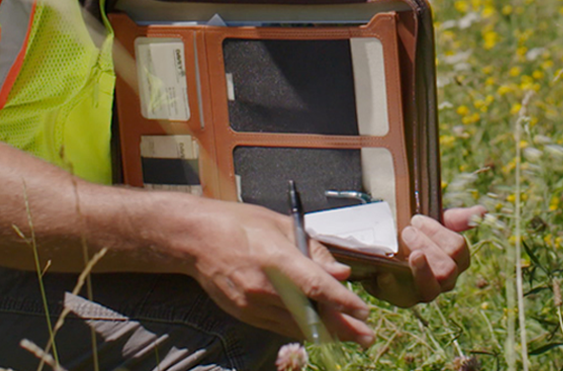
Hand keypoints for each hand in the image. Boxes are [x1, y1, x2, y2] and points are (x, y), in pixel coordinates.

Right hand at [183, 199, 375, 345]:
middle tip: (366, 337)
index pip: (316, 286)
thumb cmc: (240, 225)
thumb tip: (341, 273)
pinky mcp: (244, 314)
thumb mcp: (282, 224)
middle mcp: (265, 286)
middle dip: (341, 328)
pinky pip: (279, 325)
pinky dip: (301, 327)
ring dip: (325, 332)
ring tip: (351, 337)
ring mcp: (252, 304)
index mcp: (276, 258)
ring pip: (296, 324)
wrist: (196, 240)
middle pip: (310, 313)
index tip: (363, 312)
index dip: (342, 301)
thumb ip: (314, 250)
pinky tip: (318, 330)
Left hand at [367, 206, 483, 307]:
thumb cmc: (419, 236)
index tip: (417, 219)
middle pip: (447, 270)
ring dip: (419, 267)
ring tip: (405, 248)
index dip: (438, 232)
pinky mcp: (402, 299)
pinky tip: (385, 272)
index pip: (457, 248)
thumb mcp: (436, 223)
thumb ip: (457, 218)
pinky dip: (392, 284)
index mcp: (457, 261)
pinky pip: (399, 297)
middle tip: (407, 231)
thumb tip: (482, 211)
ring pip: (431, 288)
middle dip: (427, 246)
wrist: (388, 248)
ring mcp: (424, 292)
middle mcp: (445, 281)